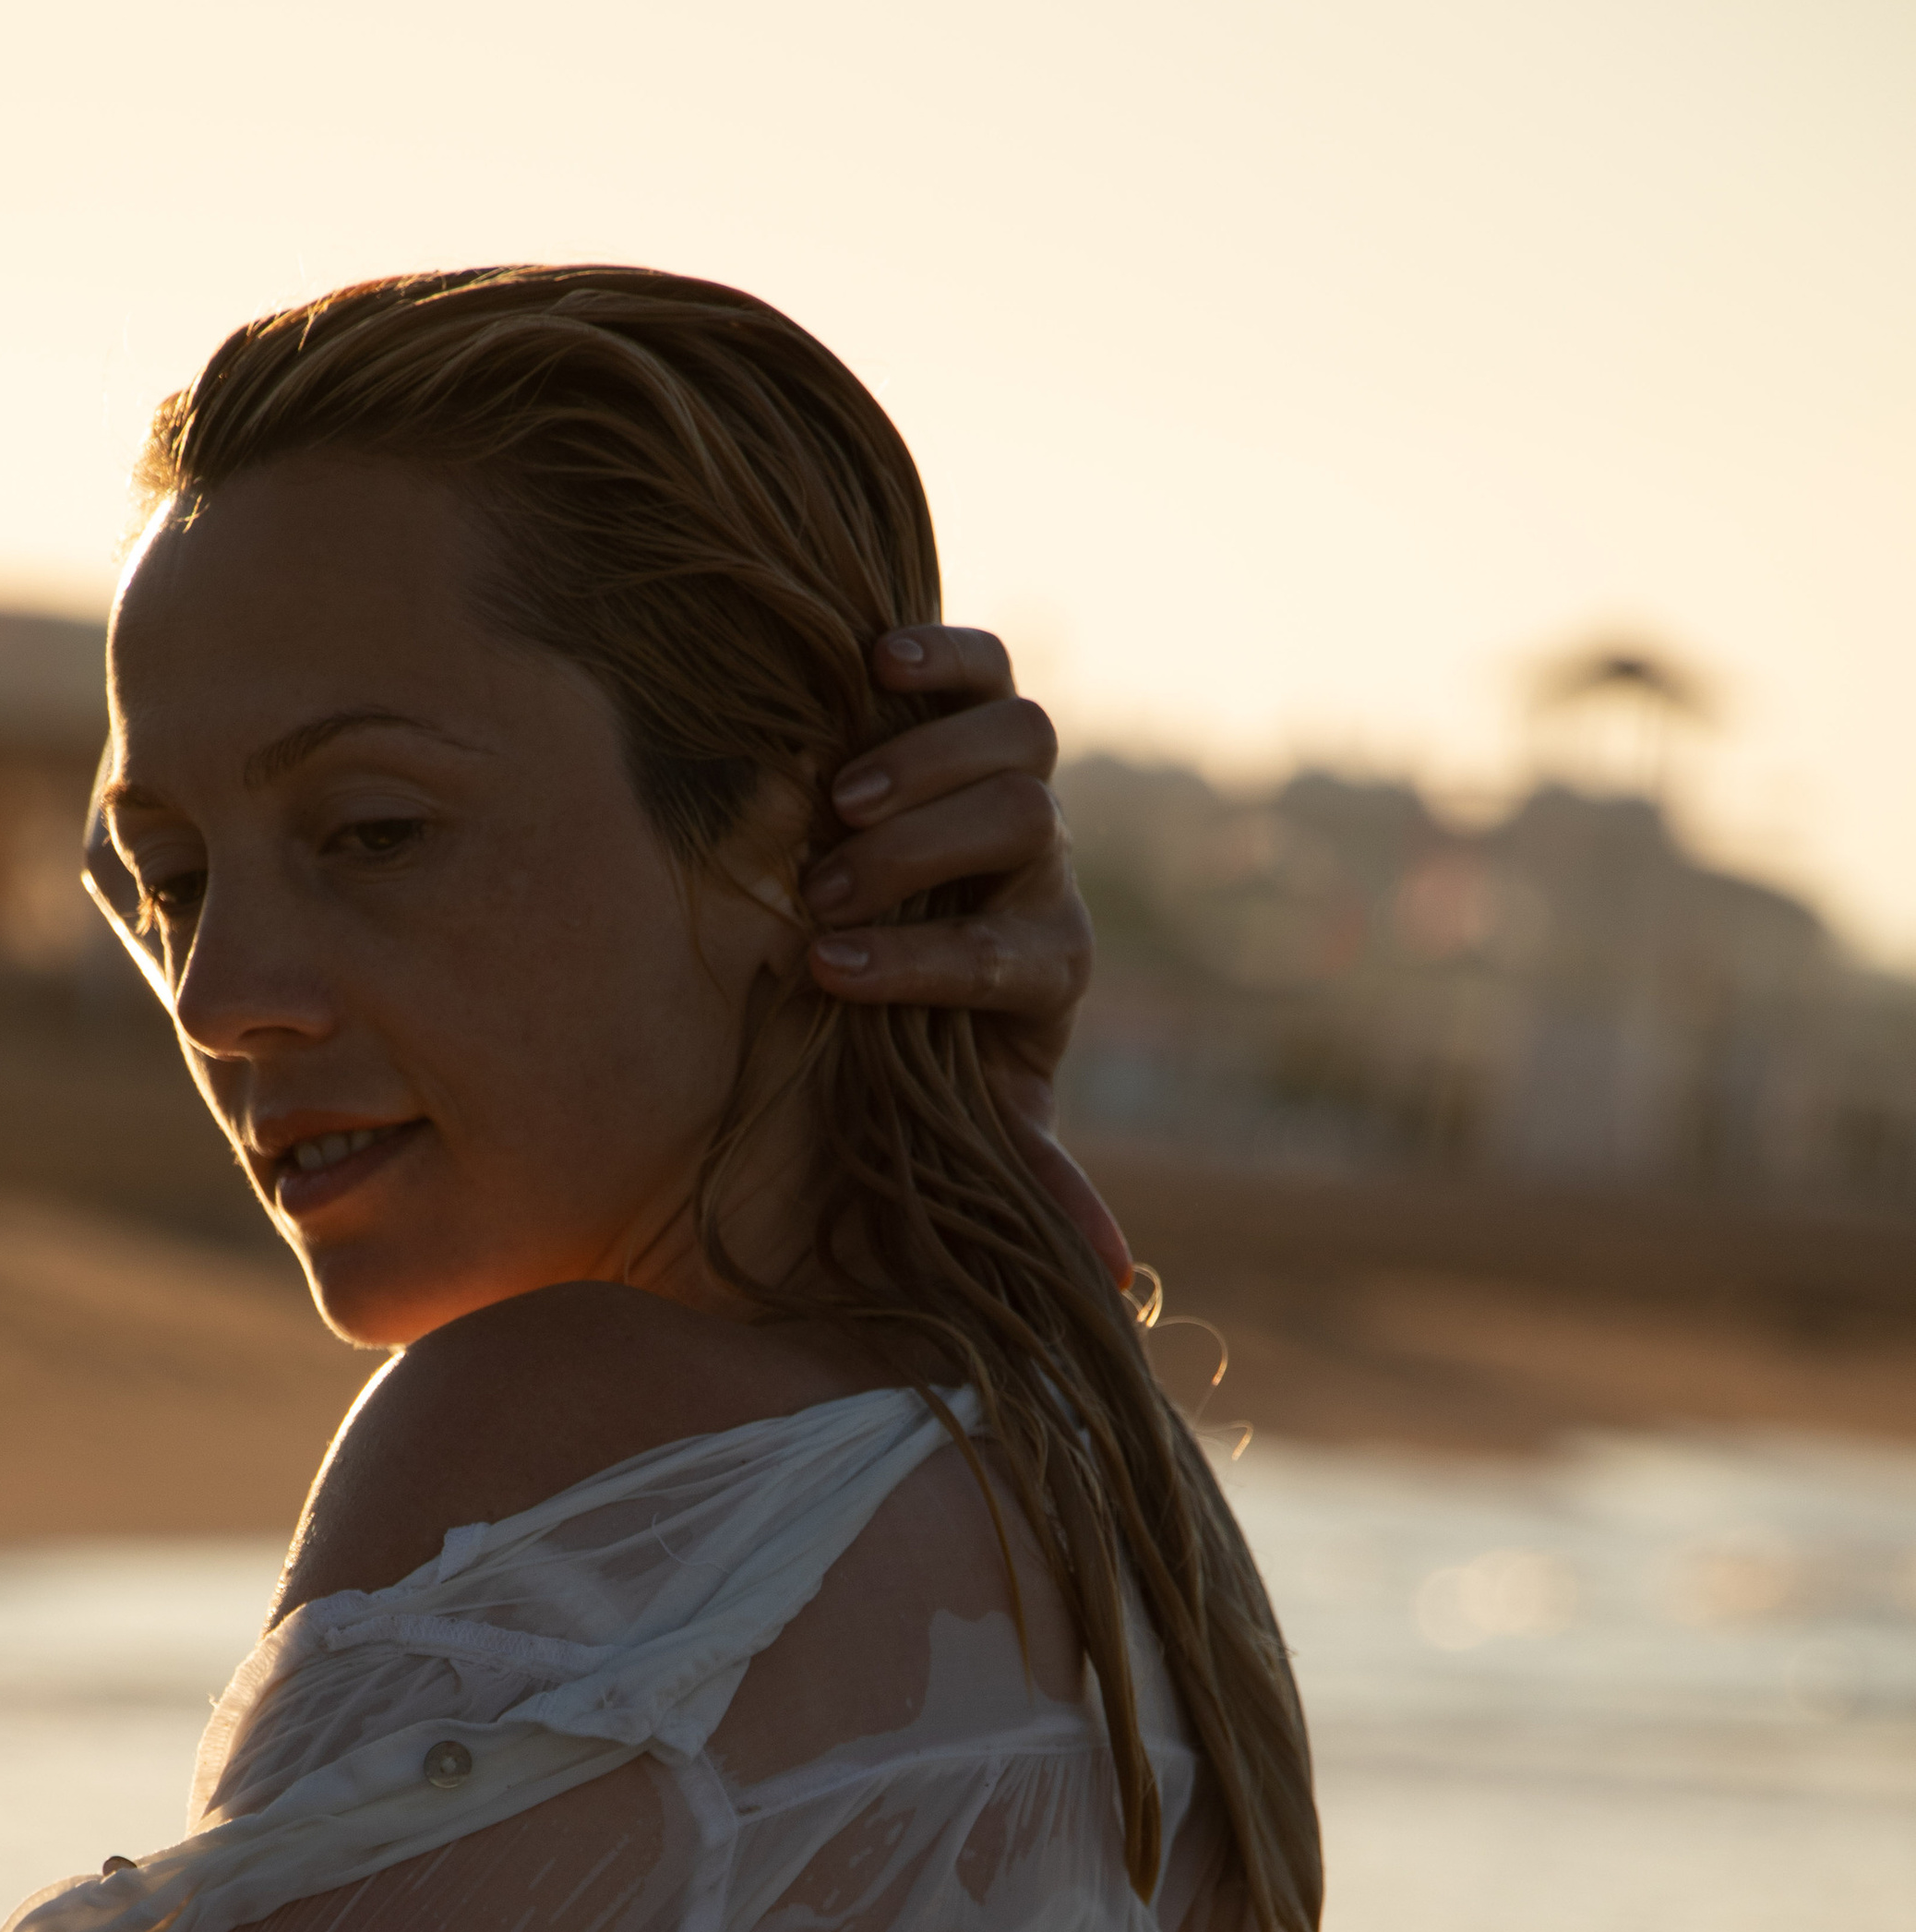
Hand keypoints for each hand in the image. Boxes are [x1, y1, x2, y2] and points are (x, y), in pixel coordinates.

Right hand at [798, 628, 1128, 1287]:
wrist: (911, 927)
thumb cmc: (927, 1042)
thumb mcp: (973, 1116)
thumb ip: (1028, 1173)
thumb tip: (1110, 1277)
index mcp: (1047, 964)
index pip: (1005, 956)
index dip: (919, 963)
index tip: (824, 971)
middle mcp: (1044, 866)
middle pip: (1016, 829)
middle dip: (916, 860)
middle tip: (821, 886)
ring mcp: (1019, 782)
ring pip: (1021, 739)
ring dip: (928, 764)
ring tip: (837, 800)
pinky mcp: (979, 712)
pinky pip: (989, 665)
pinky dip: (943, 654)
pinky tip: (873, 659)